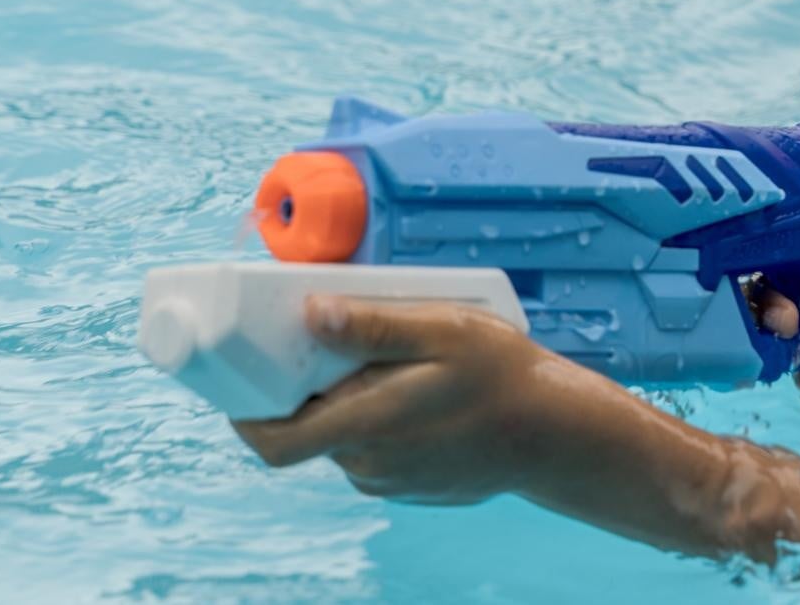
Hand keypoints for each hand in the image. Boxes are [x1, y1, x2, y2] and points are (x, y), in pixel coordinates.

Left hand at [230, 295, 561, 504]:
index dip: (244, 415)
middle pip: (308, 430)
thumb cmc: (502, 377)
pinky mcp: (409, 487)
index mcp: (367, 425)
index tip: (244, 378)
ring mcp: (389, 481)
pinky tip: (417, 395)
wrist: (556, 435)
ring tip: (391, 364)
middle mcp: (369, 464)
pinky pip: (373, 452)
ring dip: (348, 405)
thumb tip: (312, 312)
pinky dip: (377, 423)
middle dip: (308, 390)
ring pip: (343, 440)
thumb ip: (374, 324)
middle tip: (331, 345)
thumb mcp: (442, 330)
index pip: (274, 441)